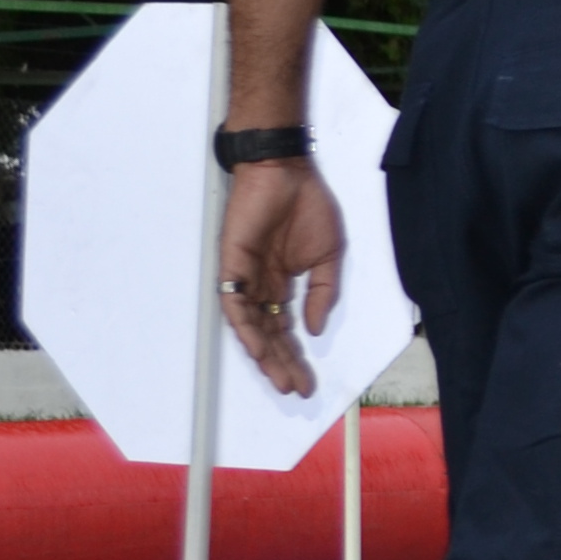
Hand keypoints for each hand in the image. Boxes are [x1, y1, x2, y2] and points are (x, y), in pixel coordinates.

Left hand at [218, 158, 346, 398]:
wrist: (286, 171)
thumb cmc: (308, 205)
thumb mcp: (330, 256)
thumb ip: (324, 293)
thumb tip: (314, 328)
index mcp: (282, 283)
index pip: (286, 329)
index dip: (296, 356)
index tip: (309, 381)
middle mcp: (261, 285)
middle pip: (269, 335)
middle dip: (282, 364)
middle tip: (295, 389)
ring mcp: (244, 277)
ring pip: (250, 326)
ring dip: (264, 354)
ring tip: (280, 377)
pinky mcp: (231, 265)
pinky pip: (234, 304)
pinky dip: (245, 327)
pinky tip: (258, 347)